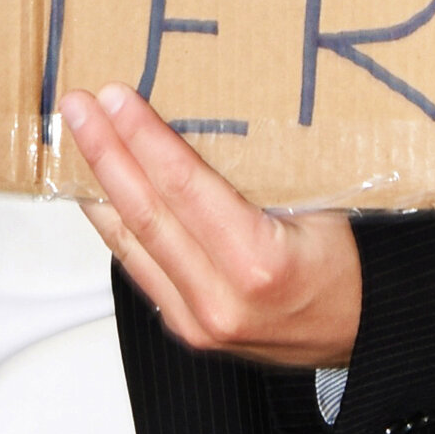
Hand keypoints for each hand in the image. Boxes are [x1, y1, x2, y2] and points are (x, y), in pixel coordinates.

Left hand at [57, 85, 362, 370]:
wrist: (359, 336)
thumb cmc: (347, 267)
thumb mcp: (322, 204)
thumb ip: (264, 168)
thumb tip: (207, 112)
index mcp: (259, 265)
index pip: (184, 186)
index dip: (143, 138)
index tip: (115, 97)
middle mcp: (220, 299)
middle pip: (145, 212)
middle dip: (105, 152)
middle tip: (78, 108)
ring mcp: (197, 321)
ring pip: (129, 242)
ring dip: (97, 184)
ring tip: (75, 138)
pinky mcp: (185, 327)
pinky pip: (138, 266)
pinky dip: (114, 223)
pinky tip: (98, 189)